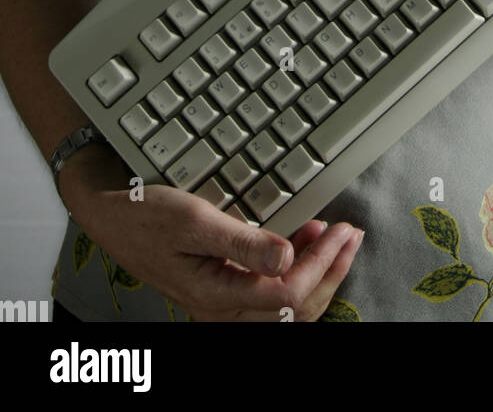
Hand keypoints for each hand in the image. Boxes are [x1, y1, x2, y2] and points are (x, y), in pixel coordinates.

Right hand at [73, 173, 363, 321]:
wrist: (111, 212)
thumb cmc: (145, 214)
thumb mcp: (194, 220)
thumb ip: (242, 241)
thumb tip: (287, 258)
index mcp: (214, 295)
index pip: (286, 295)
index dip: (321, 264)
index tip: (341, 230)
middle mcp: (221, 307)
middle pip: (293, 310)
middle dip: (330, 272)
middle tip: (351, 235)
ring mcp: (222, 299)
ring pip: (285, 307)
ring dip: (317, 274)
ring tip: (336, 239)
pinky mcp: (223, 285)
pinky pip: (270, 294)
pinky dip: (296, 272)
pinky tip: (304, 242)